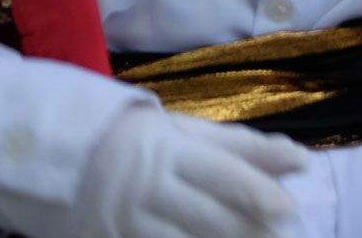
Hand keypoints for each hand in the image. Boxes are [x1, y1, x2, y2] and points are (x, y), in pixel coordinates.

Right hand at [62, 103, 307, 237]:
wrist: (62, 155)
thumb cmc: (143, 141)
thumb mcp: (188, 133)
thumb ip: (241, 147)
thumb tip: (299, 159)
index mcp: (171, 149)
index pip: (223, 170)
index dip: (257, 190)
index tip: (290, 208)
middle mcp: (150, 185)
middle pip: (209, 215)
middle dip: (249, 230)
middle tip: (282, 235)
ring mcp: (129, 220)